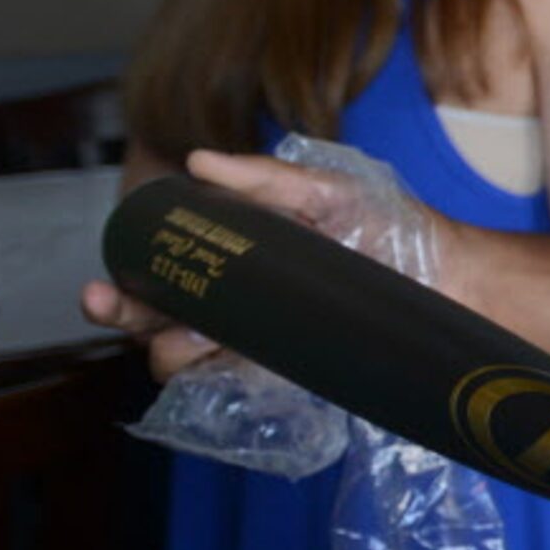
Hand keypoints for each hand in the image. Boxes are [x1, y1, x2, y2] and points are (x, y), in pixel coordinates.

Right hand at [79, 147, 454, 381]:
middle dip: (119, 313)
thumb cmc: (385, 224)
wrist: (444, 274)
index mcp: (229, 255)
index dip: (122, 274)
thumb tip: (199, 161)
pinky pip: (225, 388)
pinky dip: (212, 377)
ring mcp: (250, 340)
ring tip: (192, 331)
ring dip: (168, 346)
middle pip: (150, 318)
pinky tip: (218, 358)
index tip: (106, 276)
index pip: (157, 268)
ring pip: (177, 357)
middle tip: (105, 300)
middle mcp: (228, 301)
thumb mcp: (328, 189)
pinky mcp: (279, 373)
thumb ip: (266, 177)